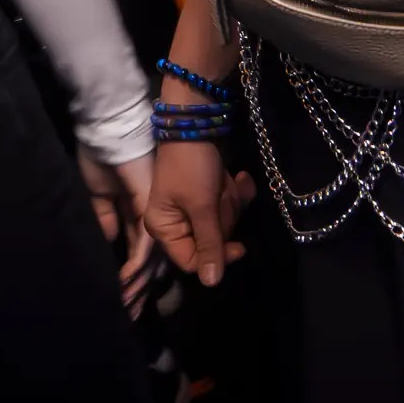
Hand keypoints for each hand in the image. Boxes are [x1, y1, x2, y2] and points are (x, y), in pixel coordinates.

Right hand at [77, 148, 158, 316]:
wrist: (111, 129)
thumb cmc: (103, 157)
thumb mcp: (99, 194)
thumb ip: (107, 217)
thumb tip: (111, 240)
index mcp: (136, 215)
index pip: (138, 253)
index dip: (132, 279)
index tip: (124, 301)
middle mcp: (148, 218)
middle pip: (148, 262)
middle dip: (138, 291)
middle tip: (129, 316)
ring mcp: (151, 214)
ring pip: (151, 259)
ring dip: (137, 286)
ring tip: (128, 310)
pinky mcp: (147, 209)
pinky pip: (145, 243)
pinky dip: (135, 267)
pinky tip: (125, 284)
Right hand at [144, 140, 255, 287]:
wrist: (198, 118)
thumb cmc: (193, 165)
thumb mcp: (202, 206)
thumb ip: (209, 245)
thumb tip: (211, 284)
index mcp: (163, 228)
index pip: (193, 260)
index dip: (218, 256)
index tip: (239, 246)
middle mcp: (176, 219)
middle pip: (212, 239)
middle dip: (224, 217)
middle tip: (221, 195)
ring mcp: (194, 204)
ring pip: (224, 220)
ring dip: (232, 200)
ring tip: (228, 180)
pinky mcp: (209, 189)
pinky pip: (229, 201)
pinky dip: (237, 189)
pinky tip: (239, 176)